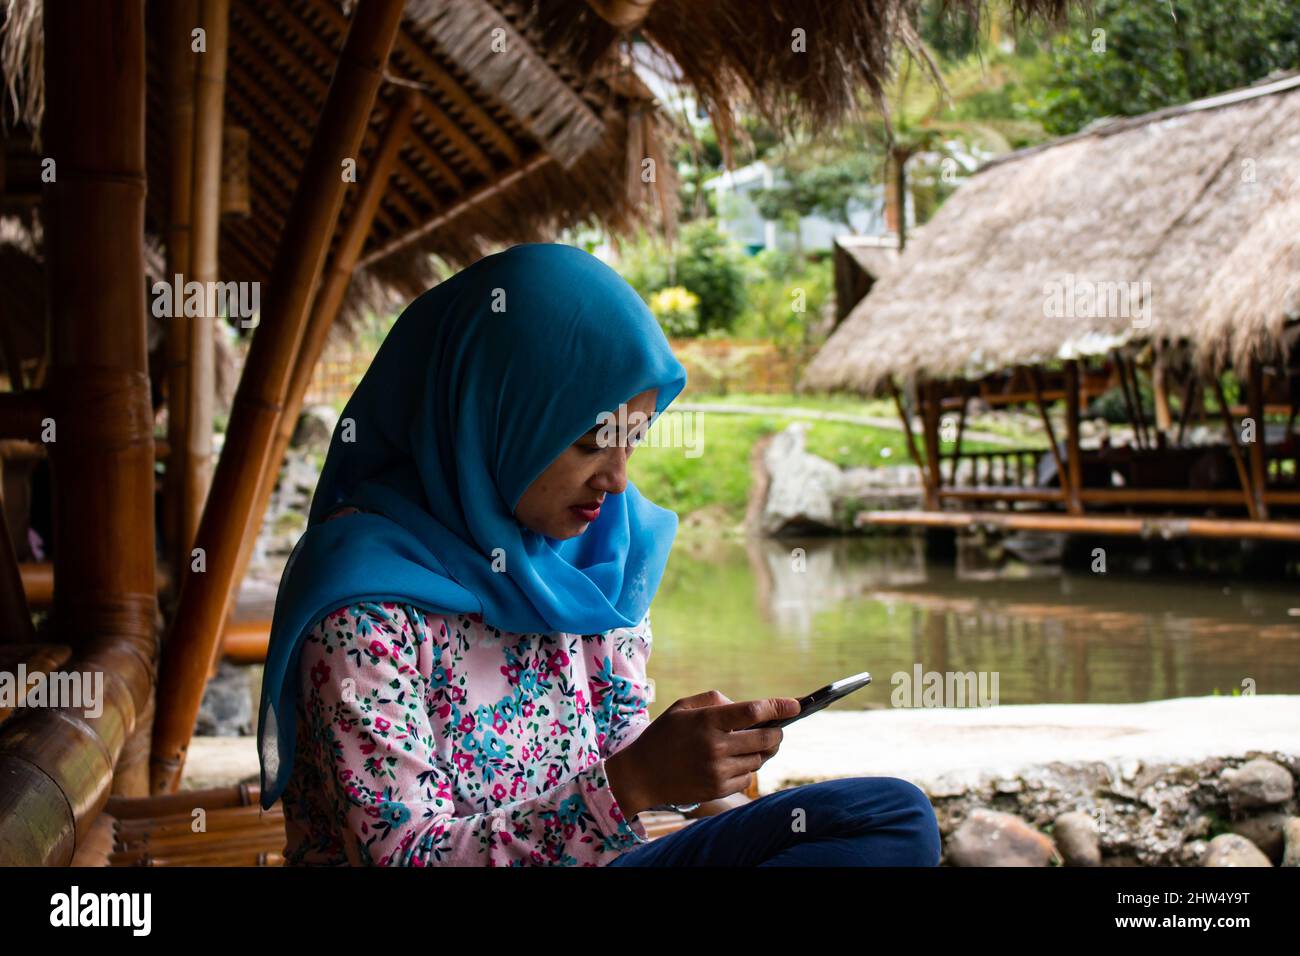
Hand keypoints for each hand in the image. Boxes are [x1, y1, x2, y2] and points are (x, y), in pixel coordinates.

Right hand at [606, 690, 799, 817]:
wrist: (641, 775)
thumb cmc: (663, 735)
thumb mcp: (682, 707)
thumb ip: (715, 700)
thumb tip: (747, 708)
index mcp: (708, 721)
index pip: (754, 711)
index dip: (779, 707)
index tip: (796, 705)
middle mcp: (715, 746)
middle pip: (766, 738)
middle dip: (778, 732)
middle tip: (778, 728)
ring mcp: (717, 770)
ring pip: (759, 759)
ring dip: (761, 750)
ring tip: (749, 744)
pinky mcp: (717, 789)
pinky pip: (748, 778)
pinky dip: (747, 769)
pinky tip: (734, 762)